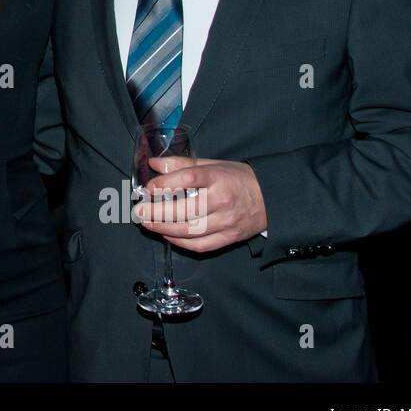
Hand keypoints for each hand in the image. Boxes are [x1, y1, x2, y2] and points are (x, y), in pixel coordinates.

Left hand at [134, 157, 267, 251]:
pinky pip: (200, 245)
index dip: (165, 184)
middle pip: (185, 209)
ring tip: (147, 223)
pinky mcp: (229, 238)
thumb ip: (182, 165)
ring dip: (163, 229)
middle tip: (138, 211)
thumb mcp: (212, 164)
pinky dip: (180, 242)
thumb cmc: (238, 179)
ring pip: (190, 230)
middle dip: (156, 212)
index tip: (149, 187)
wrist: (271, 198)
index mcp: (218, 177)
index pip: (188, 178)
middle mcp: (223, 200)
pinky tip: (167, 235)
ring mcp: (226, 222)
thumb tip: (154, 164)